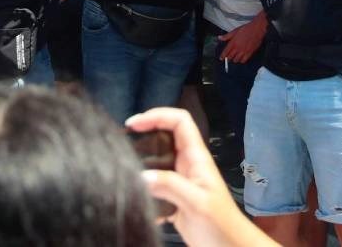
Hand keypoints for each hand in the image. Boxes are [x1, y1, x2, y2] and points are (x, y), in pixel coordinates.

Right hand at [127, 108, 267, 246]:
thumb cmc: (221, 225)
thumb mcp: (197, 203)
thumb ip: (170, 185)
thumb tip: (139, 174)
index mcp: (197, 159)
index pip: (180, 122)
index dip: (157, 116)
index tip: (133, 124)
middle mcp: (187, 166)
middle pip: (164, 138)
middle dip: (143, 137)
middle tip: (120, 144)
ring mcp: (180, 182)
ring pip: (156, 162)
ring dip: (140, 164)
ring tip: (121, 170)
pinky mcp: (174, 199)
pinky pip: (154, 186)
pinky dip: (144, 191)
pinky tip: (136, 201)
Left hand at [217, 13, 266, 62]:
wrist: (257, 29)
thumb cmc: (246, 29)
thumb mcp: (234, 31)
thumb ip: (227, 36)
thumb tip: (219, 38)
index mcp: (233, 43)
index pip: (226, 52)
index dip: (222, 56)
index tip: (221, 58)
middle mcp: (238, 48)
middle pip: (230, 57)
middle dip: (228, 58)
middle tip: (227, 58)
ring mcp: (244, 51)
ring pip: (237, 60)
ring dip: (234, 60)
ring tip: (234, 58)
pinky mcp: (250, 52)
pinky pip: (244, 60)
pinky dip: (241, 61)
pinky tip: (241, 58)